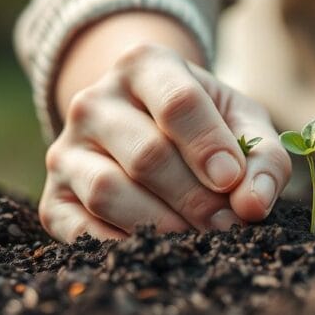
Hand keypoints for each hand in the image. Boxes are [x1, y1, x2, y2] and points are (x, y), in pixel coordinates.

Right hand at [40, 43, 291, 241]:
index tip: (232, 181)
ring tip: (201, 237)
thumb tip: (252, 205)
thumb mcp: (242, 121)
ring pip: (108, 192)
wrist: (146, 124)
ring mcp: (67, 148)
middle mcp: (94, 101)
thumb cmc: (206, 123)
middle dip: (195, 197)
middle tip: (228, 223)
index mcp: (144, 64)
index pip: (178, 104)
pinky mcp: (53, 197)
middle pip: (147, 155)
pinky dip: (122, 247)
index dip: (209, 147)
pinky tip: (159, 249)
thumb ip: (261, 157)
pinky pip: (79, 231)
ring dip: (162, 224)